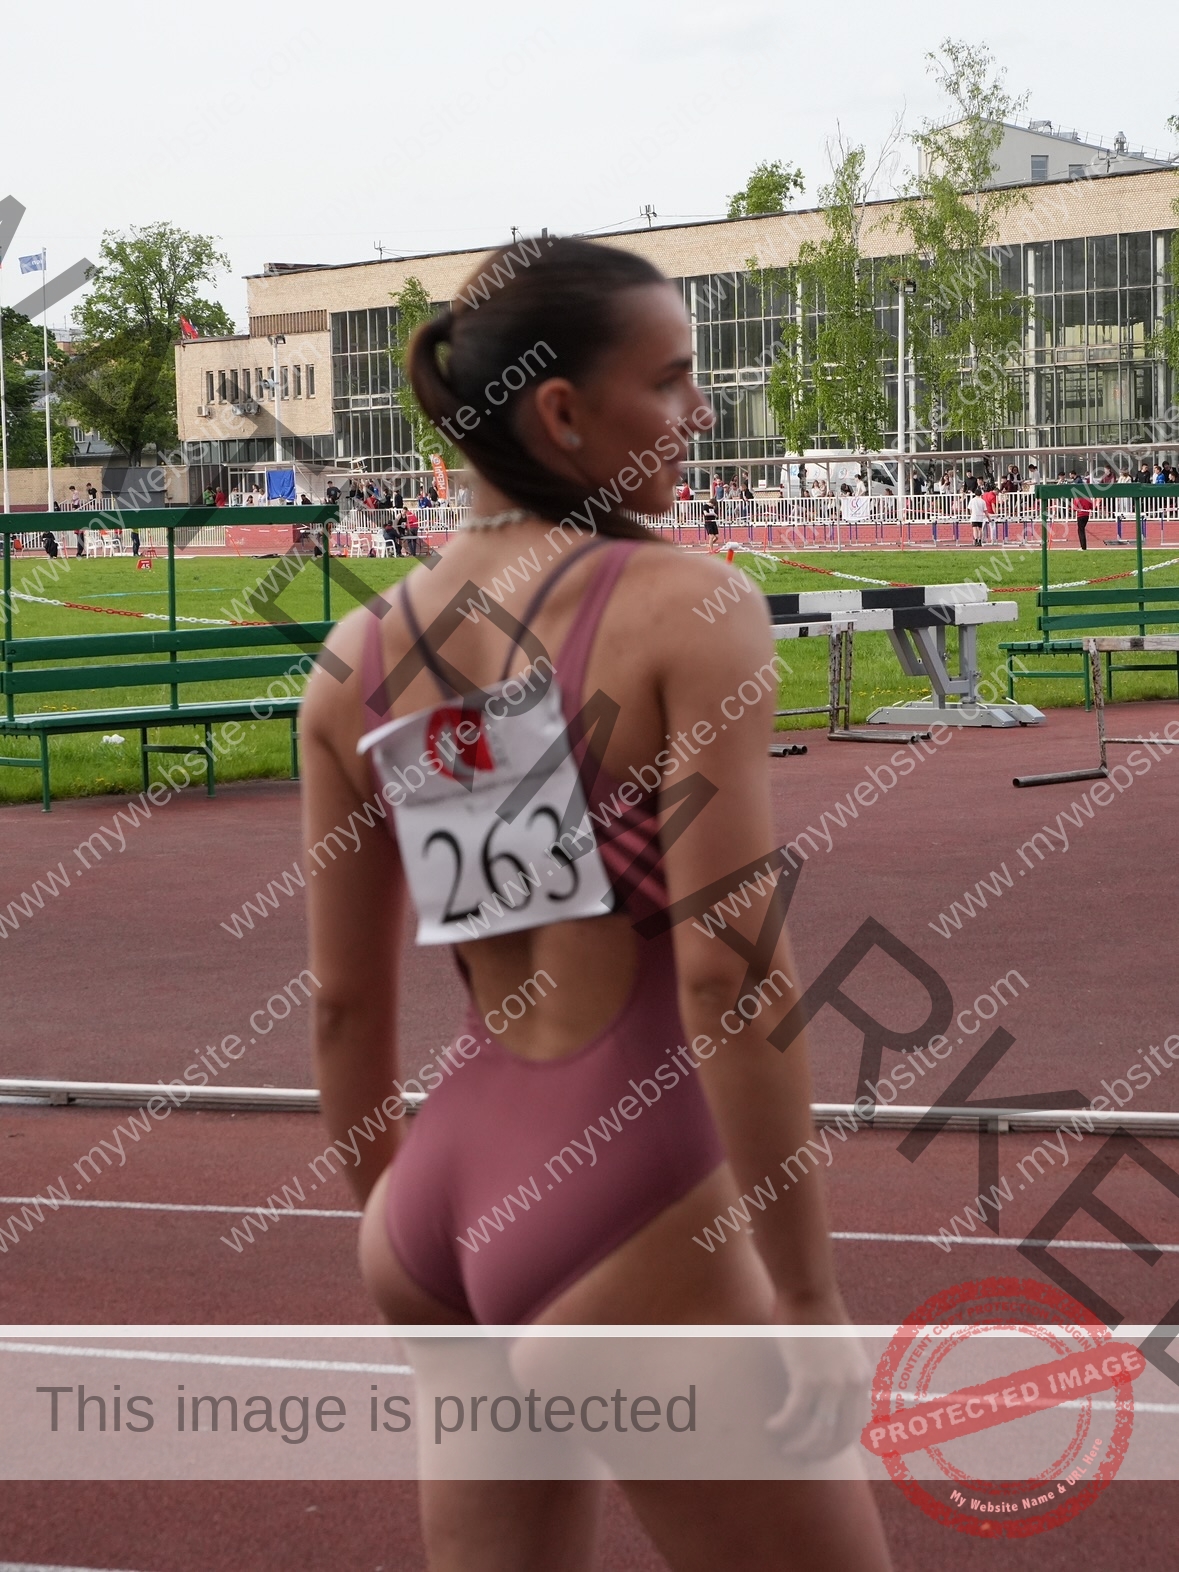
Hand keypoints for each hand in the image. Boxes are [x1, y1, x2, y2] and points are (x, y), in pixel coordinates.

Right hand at [764, 1293, 871, 1461]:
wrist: (808, 1291)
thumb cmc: (818, 1315)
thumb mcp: (841, 1348)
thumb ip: (840, 1372)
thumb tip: (827, 1394)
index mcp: (862, 1378)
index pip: (857, 1425)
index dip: (839, 1443)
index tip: (822, 1449)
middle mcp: (851, 1385)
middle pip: (840, 1436)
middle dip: (820, 1452)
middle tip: (801, 1457)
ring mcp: (831, 1383)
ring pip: (818, 1433)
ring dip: (801, 1447)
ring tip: (785, 1449)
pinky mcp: (808, 1377)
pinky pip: (795, 1415)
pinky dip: (783, 1426)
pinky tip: (771, 1427)